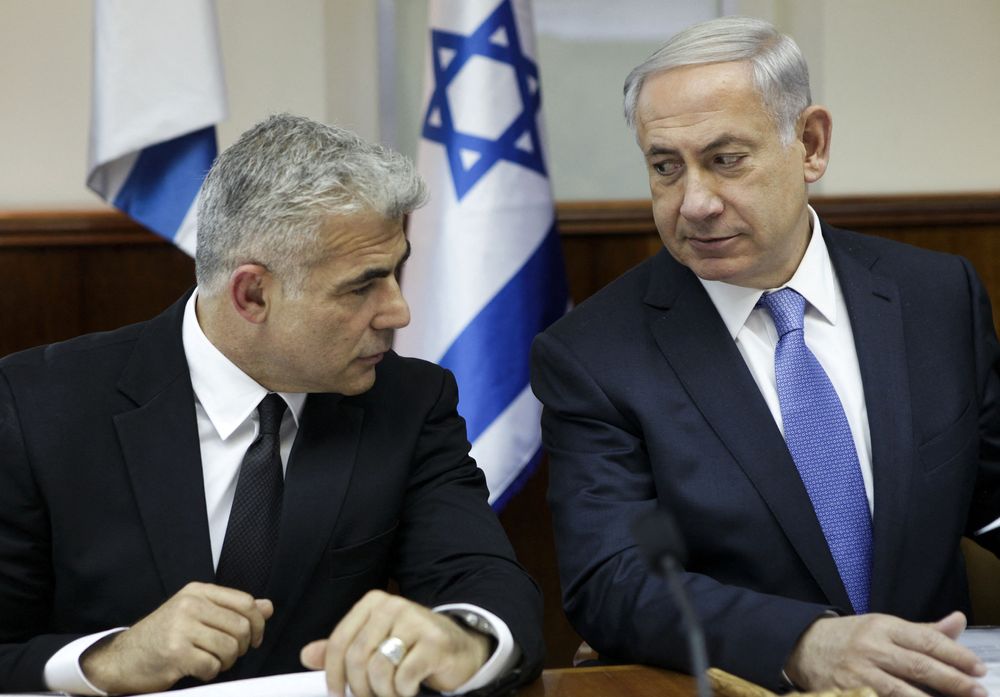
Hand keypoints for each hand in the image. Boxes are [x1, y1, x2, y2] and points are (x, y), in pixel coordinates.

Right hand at [81, 582, 272, 693]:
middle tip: (229, 655)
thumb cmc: (163, 636)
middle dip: (242, 647)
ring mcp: (181, 627)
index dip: (258, 623)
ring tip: (212, 661)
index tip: (254, 639)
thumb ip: (232, 609)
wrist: (122, 658)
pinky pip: (212, 666)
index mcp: (198, 592)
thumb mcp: (197, 614)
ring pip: (230, 647)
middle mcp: (190, 604)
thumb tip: (268, 607)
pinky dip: (210, 673)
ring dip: (226, 662)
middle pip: (242, 626)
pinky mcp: (175, 652)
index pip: (245, 602)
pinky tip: (198, 669)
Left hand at [299, 590, 491, 696]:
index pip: (339, 642)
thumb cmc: (412, 648)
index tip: (336, 693)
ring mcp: (416, 621)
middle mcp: (393, 606)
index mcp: (373, 603)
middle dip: (359, 688)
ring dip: (382, 692)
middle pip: (357, 658)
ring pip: (379, 669)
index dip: (332, 674)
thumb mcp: (374, 645)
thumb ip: (342, 650)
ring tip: (391, 692)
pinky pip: (404, 677)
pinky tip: (408, 688)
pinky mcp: (435, 641)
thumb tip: (307, 655)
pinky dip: (402, 692)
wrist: (458, 648)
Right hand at [785, 611, 987, 696]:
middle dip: (953, 681)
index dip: (956, 655)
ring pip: (902, 691)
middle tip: (978, 691)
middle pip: (919, 666)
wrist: (801, 646)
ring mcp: (858, 673)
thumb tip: (958, 622)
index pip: (926, 640)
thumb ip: (922, 631)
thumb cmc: (849, 638)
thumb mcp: (882, 626)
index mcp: (882, 627)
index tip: (978, 668)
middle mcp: (871, 648)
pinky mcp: (847, 692)